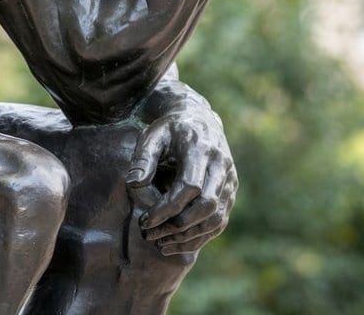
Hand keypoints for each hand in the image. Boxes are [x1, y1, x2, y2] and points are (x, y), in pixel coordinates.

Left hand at [126, 104, 237, 255]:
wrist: (200, 119)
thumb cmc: (171, 130)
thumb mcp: (153, 135)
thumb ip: (143, 158)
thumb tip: (133, 183)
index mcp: (201, 148)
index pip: (189, 186)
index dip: (167, 208)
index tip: (145, 221)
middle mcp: (221, 165)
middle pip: (207, 205)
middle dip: (178, 226)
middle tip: (151, 234)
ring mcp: (230, 179)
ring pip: (216, 218)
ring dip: (189, 236)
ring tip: (160, 244)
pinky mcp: (231, 191)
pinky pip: (220, 221)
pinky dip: (200, 237)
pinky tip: (176, 243)